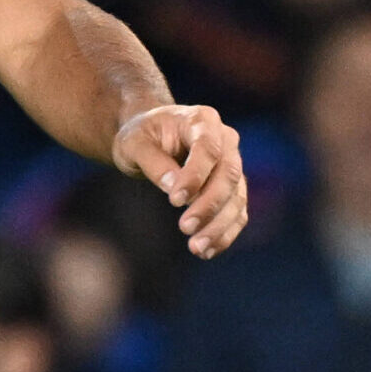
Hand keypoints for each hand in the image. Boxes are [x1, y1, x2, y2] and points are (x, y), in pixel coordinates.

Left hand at [112, 104, 247, 257]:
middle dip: (210, 204)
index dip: (195, 175)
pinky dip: (225, 233)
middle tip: (186, 228)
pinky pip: (237, 212)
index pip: (208, 148)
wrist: (150, 137)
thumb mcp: (133, 143)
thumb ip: (153, 162)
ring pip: (237, 197)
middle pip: (229, 174)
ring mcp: (232, 164)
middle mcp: (225, 140)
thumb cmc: (140, 136)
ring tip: (197, 248)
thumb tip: (173, 187)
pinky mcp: (232, 188)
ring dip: (219, 225)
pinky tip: (207, 251)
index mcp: (202, 120)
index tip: (175, 200)